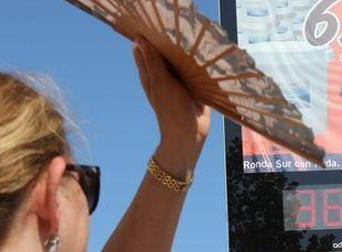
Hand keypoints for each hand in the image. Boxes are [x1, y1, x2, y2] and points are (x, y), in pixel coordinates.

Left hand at [133, 37, 209, 178]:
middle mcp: (164, 77)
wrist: (188, 135)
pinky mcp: (193, 89)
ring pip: (180, 62)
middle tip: (176, 31)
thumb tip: (139, 40)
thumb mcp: (161, 82)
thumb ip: (152, 61)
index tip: (155, 25)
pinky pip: (193, 72)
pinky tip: (202, 58)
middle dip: (168, 43)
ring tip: (190, 42)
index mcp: (151, 75)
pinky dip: (196, 65)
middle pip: (164, 54)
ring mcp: (178, 83)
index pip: (146, 50)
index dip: (149, 37)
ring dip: (184, 53)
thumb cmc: (170, 109)